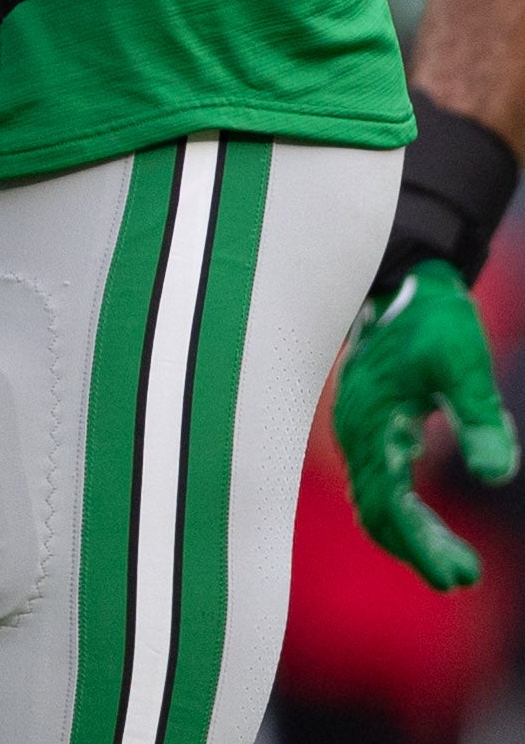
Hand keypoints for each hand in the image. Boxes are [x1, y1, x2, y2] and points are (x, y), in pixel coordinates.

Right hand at [339, 257, 518, 590]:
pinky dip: (402, 513)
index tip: (457, 578)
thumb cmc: (432, 318)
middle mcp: (356, 433)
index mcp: (373, 421)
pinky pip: (376, 484)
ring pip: (375, 502)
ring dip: (412, 537)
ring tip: (459, 565)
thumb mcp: (464, 363)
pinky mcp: (367, 426)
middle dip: (419, 550)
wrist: (401, 277)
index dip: (422, 545)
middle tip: (464, 578)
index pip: (391, 503)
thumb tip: (499, 475)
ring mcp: (357, 430)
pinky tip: (431, 524)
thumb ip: (479, 417)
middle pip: (377, 512)